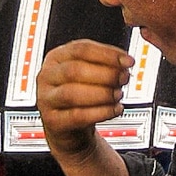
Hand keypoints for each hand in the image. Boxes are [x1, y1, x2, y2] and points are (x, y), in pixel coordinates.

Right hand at [38, 39, 133, 159]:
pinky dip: (101, 112)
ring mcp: (47, 99)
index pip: (81, 49)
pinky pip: (77, 116)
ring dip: (102, 94)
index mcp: (57, 57)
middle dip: (106, 74)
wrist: (68, 126)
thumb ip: (105, 64)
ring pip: (73, 94)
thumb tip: (125, 62)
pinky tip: (115, 109)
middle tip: (124, 78)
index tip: (128, 61)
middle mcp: (48, 76)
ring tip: (118, 94)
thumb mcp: (89, 73)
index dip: (108, 54)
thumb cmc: (81, 95)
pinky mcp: (52, 121)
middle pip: (75, 70)